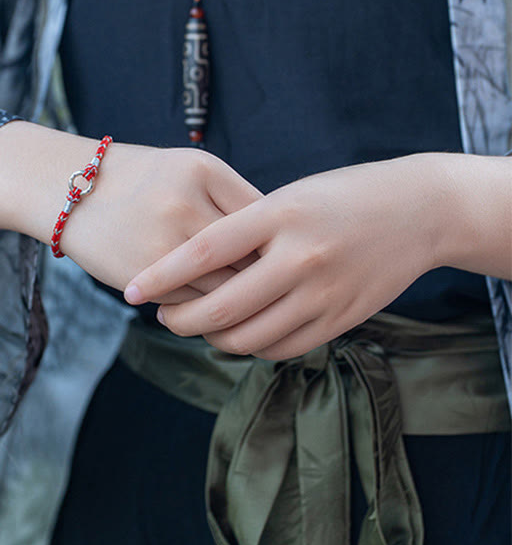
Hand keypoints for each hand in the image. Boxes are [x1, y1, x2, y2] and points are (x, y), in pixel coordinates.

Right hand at [0, 121, 262, 298]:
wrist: (70, 191)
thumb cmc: (141, 180)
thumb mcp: (189, 169)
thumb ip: (232, 199)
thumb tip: (277, 248)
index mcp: (203, 170)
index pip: (264, 219)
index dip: (276, 243)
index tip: (280, 256)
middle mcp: (186, 204)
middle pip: (250, 257)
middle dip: (264, 275)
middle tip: (272, 286)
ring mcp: (163, 243)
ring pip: (225, 287)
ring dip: (239, 297)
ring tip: (246, 300)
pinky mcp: (144, 277)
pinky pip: (194, 302)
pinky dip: (206, 306)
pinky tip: (207, 301)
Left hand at [124, 154, 448, 358]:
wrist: (415, 210)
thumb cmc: (338, 196)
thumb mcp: (286, 197)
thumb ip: (243, 230)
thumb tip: (192, 268)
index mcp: (277, 214)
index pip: (203, 253)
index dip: (160, 276)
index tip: (130, 291)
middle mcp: (299, 256)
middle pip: (222, 305)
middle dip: (180, 318)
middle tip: (163, 315)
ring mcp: (323, 292)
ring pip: (249, 337)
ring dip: (213, 337)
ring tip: (198, 324)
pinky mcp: (341, 318)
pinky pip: (282, 348)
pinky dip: (251, 346)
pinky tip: (238, 333)